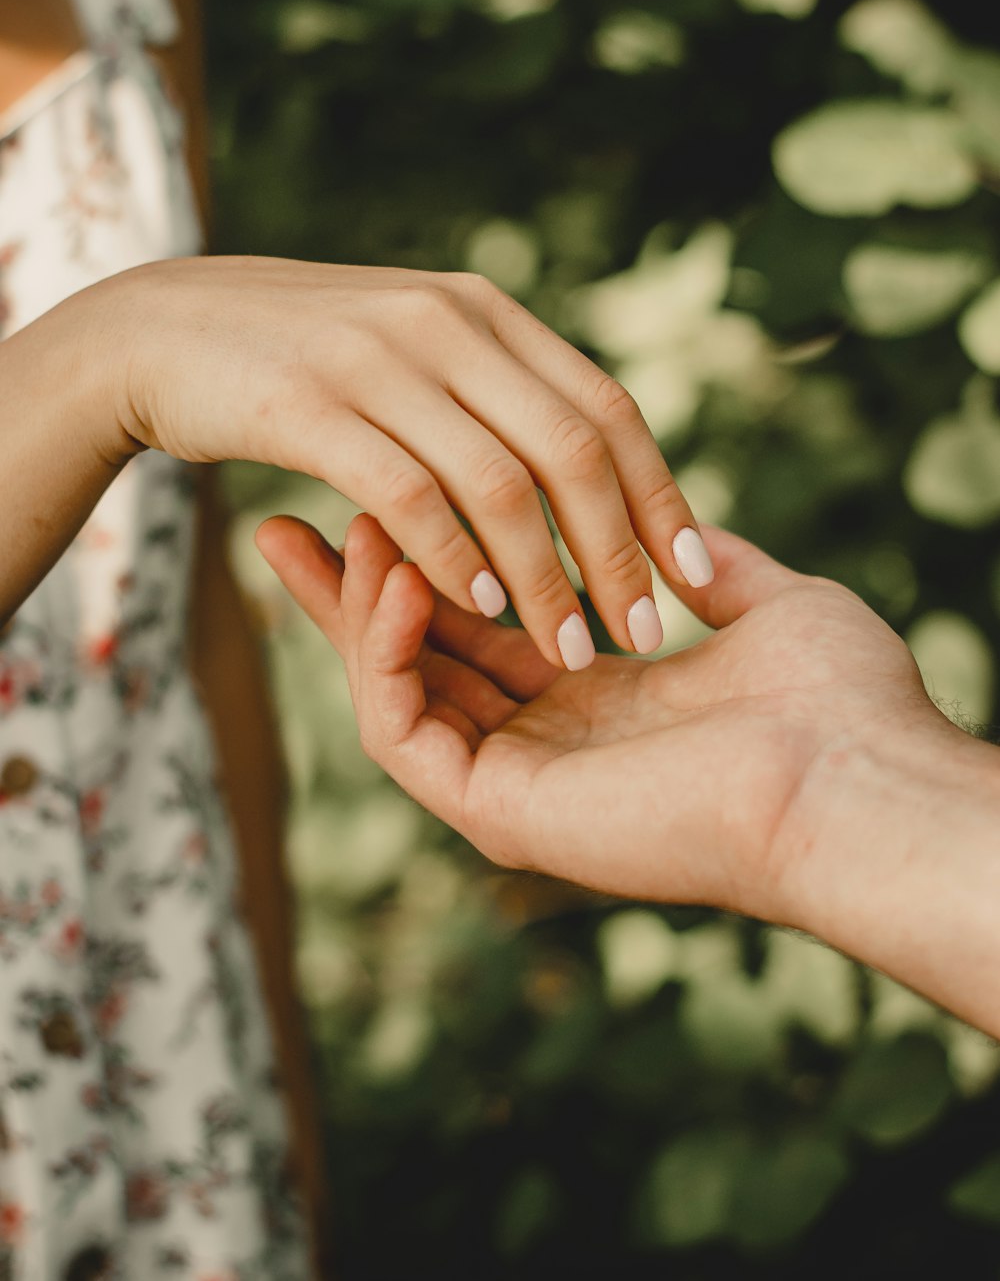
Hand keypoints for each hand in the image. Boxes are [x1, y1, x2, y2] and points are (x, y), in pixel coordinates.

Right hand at [107, 257, 712, 668]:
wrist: (159, 327)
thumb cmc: (299, 357)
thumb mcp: (412, 343)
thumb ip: (492, 389)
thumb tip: (582, 466)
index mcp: (486, 312)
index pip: (606, 409)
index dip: (661, 496)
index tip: (698, 575)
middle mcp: (447, 324)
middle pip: (572, 449)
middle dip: (619, 551)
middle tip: (646, 632)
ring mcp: (377, 361)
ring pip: (500, 484)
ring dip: (547, 579)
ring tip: (574, 652)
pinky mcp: (309, 407)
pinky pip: (408, 496)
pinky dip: (453, 560)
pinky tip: (480, 613)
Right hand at [254, 512, 935, 925]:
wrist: (859, 778)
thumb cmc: (836, 699)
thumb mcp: (762, 602)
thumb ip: (708, 564)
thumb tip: (681, 525)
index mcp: (598, 699)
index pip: (480, 623)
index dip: (426, 558)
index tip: (373, 494)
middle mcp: (546, 744)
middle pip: (415, 658)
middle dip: (346, 588)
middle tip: (280, 517)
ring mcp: (516, 785)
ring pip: (391, 691)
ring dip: (353, 608)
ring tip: (329, 523)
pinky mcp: (499, 812)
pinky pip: (403, 727)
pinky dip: (382, 653)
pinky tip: (391, 573)